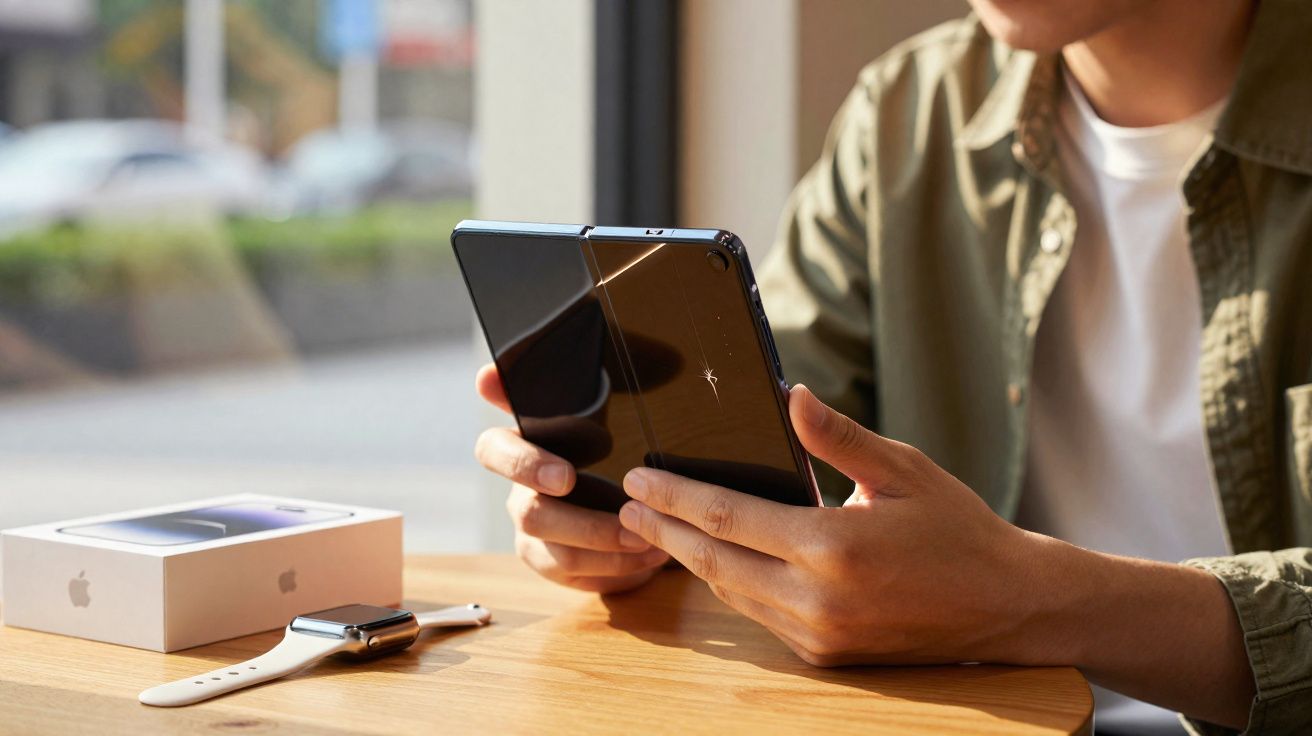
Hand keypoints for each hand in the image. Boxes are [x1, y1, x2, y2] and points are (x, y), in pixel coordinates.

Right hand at [474, 363, 668, 592]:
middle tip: (631, 519)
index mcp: (517, 448)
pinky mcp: (553, 566)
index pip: (494, 451)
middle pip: (531, 515)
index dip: (525, 465)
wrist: (618, 481)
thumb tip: (490, 374)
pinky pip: (578, 577)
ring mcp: (532, 535)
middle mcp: (517, 494)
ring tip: (654, 541)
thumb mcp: (585, 404)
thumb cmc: (596, 436)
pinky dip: (618, 570)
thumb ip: (550, 387)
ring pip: (558, 554)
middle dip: (584, 523)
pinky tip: (652, 557)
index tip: (567, 475)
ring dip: (610, 550)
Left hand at [616, 383, 1043, 665]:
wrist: (1008, 607)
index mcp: (833, 547)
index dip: (676, 497)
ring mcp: (818, 635)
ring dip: (689, 560)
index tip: (638, 480)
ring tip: (654, 530)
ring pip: (731, 592)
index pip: (729, 517)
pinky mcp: (825, 655)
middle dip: (664, 532)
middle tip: (625, 508)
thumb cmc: (960, 530)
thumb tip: (791, 398)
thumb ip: (839, 438)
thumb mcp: (904, 470)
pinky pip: (759, 615)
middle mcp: (817, 600)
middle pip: (714, 561)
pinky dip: (729, 585)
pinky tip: (712, 560)